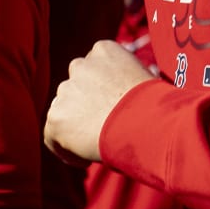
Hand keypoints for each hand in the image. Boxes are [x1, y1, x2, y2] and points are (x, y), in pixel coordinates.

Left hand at [44, 40, 156, 164]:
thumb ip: (124, 81)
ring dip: (75, 125)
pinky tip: (86, 158)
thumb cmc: (156, 106)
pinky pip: (53, 136)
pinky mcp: (55, 117)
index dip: (103, 89)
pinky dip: (66, 149)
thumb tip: (123, 97)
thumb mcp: (144, 80)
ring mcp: (65, 90)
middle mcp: (80, 65)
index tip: (113, 106)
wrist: (146, 123)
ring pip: (63, 109)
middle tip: (103, 127)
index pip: (95, 67)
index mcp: (104, 50)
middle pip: (76, 86)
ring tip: (96, 145)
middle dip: (85, 105)